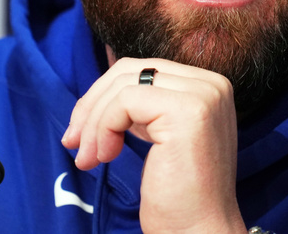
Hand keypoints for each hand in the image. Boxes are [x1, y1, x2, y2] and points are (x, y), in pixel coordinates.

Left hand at [62, 57, 246, 233]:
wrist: (198, 232)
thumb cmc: (179, 196)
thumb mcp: (162, 137)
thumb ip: (146, 108)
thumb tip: (98, 92)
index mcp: (209, 86)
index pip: (144, 69)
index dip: (104, 96)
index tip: (83, 133)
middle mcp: (212, 84)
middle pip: (131, 70)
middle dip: (92, 105)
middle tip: (75, 143)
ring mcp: (203, 96)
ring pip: (124, 85)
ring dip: (94, 122)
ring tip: (89, 158)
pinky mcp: (188, 111)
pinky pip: (125, 101)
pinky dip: (104, 128)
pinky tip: (105, 157)